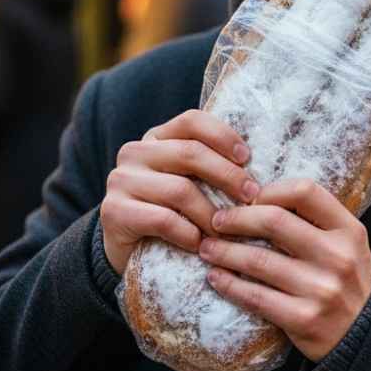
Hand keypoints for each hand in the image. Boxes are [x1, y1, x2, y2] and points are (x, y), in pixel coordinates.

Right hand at [100, 110, 257, 275]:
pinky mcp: (113, 212)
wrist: (128, 249)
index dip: (223, 135)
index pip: (192, 121)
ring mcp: (120, 180)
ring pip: (180, 189)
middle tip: (252, 197)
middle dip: (228, 176)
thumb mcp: (190, 181)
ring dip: (212, 214)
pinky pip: (163, 220)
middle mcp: (134, 152)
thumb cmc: (171, 212)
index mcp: (156, 137)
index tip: (247, 158)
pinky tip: (200, 244)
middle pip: (190, 153)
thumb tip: (257, 164)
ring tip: (228, 230)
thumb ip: (210, 165)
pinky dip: (189, 234)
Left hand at [198, 178, 370, 362]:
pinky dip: (229, 284)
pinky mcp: (303, 319)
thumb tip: (256, 198)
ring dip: (224, 251)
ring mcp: (320, 289)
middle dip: (237, 218)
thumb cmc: (345, 279)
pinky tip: (216, 277)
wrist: (366, 334)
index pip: (305, 192)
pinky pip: (255, 296)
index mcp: (348, 230)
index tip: (250, 199)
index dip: (271, 190)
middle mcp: (337, 256)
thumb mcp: (345, 243)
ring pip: (259, 260)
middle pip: (275, 221)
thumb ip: (313, 220)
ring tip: (207, 248)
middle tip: (216, 221)